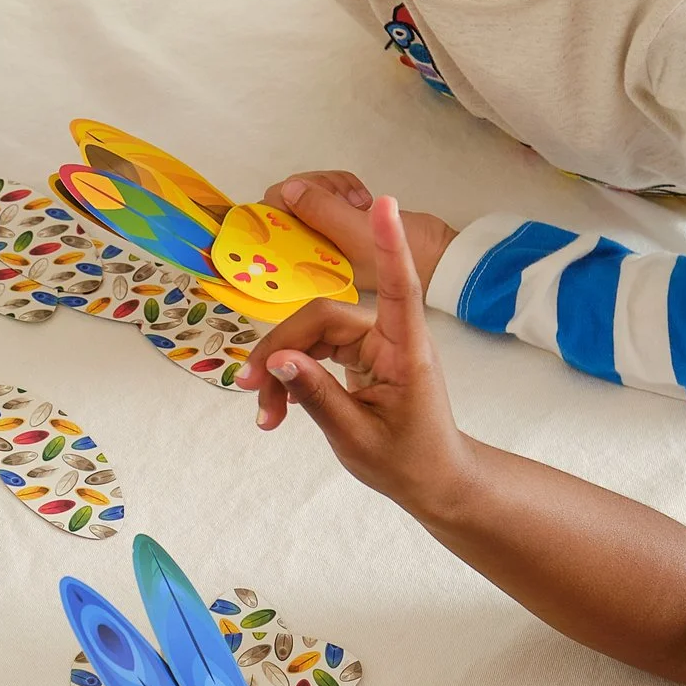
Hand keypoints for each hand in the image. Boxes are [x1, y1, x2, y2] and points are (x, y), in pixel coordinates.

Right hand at [253, 196, 477, 521]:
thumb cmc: (409, 462)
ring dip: (281, 369)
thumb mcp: (356, 437)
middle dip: (281, 349)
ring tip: (265, 414)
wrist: (434, 482)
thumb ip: (316, 395)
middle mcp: (390, 337)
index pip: (399, 287)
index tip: (384, 204)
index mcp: (406, 350)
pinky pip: (315, 352)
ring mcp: (374, 344)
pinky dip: (292, 377)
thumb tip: (277, 359)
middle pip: (323, 317)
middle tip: (251, 389)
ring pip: (312, 335)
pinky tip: (276, 410)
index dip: (388, 244)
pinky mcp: (360, 355)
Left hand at [268, 171, 456, 293]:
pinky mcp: (338, 221)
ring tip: (358, 201)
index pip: (268, 228)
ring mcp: (322, 236)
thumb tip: (288, 189)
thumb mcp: (358, 233)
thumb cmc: (406, 255)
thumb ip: (321, 212)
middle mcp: (307, 252)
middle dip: (312, 190)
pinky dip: (340, 188)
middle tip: (344, 199)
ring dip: (329, 186)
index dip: (280, 204)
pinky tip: (362, 200)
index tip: (307, 196)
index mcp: (305, 266)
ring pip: (304, 193)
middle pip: (282, 204)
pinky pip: (324, 193)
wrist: (444, 255)